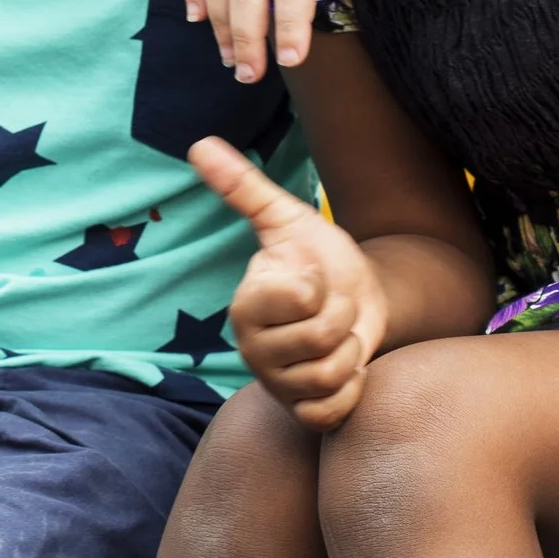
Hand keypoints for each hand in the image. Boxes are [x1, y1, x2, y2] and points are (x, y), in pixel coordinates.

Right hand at [190, 136, 387, 429]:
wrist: (359, 300)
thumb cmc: (319, 258)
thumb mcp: (288, 219)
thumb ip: (243, 186)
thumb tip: (199, 144)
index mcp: (245, 306)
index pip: (296, 299)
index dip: (318, 286)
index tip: (312, 278)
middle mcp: (253, 350)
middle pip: (317, 341)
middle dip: (342, 318)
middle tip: (332, 309)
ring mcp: (277, 384)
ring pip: (327, 378)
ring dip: (350, 354)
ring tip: (340, 338)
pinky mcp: (302, 411)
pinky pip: (329, 413)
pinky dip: (350, 391)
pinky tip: (348, 370)